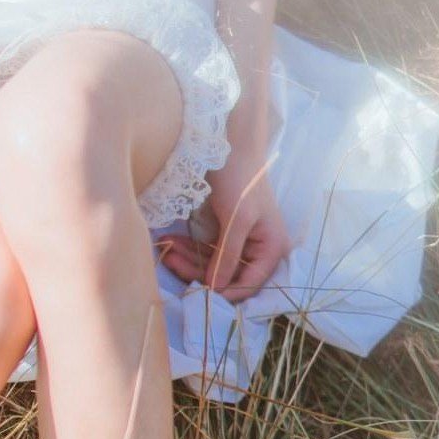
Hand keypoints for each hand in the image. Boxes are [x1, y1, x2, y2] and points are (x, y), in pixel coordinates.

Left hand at [156, 149, 291, 301]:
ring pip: (212, 267)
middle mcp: (260, 251)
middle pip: (227, 277)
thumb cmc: (240, 178)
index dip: (224, 292)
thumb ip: (228, 255)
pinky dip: (188, 250)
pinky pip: (206, 253)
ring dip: (187, 261)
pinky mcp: (225, 236)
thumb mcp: (236, 219)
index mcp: (273, 249)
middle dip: (197, 272)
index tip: (197, 293)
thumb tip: (216, 289)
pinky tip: (170, 242)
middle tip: (169, 260)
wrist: (230, 145)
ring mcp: (241, 244)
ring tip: (165, 249)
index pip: (249, 285)